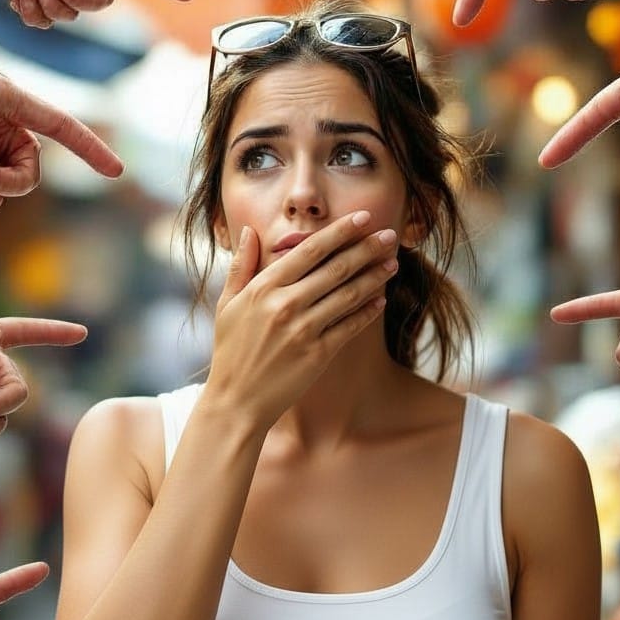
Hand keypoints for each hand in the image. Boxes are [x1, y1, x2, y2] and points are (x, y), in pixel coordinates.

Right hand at [207, 212, 398, 427]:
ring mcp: (303, 330)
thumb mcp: (227, 304)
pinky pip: (350, 326)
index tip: (362, 218)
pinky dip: (368, 311)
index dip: (340, 232)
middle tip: (390, 235)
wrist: (236, 401)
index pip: (310, 250)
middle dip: (367, 248)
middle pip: (336, 268)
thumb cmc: (231, 351)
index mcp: (264, 288)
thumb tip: (250, 230)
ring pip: (348, 295)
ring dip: (374, 276)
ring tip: (392, 262)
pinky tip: (382, 299)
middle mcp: (285, 305)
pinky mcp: (317, 354)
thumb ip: (241, 265)